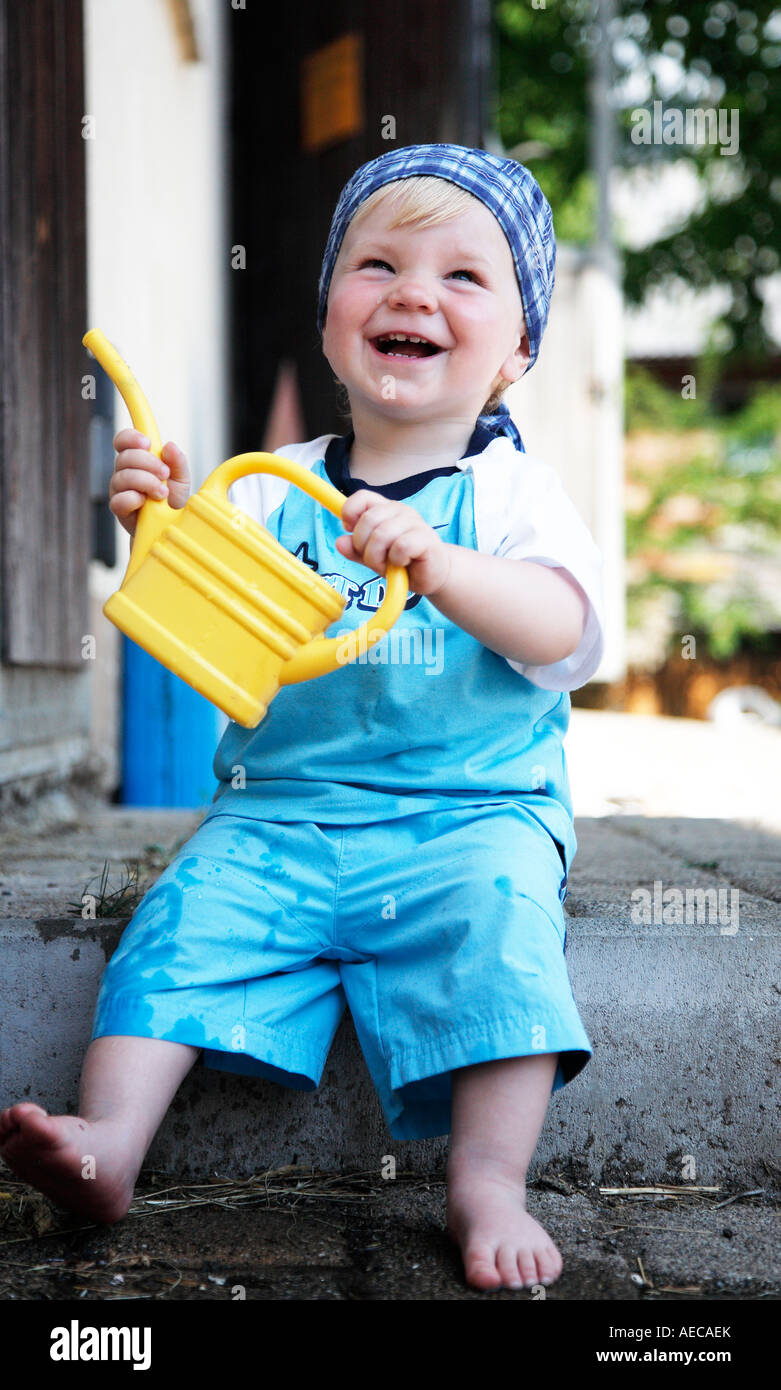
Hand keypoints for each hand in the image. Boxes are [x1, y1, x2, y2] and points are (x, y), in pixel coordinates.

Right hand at [108, 429, 190, 536]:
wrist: (170, 527)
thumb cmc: (173, 501)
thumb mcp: (182, 479)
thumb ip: (178, 461)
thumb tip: (170, 446)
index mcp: (137, 460)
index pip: (123, 441)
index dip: (131, 438)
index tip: (147, 443)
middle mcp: (125, 472)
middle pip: (124, 456)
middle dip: (148, 463)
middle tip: (165, 473)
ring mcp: (119, 490)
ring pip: (123, 477)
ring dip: (146, 482)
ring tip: (162, 492)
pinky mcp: (119, 509)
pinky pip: (119, 499)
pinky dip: (134, 499)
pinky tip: (146, 502)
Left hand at [335, 490, 451, 596]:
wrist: (432, 576)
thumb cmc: (402, 562)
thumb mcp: (373, 557)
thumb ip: (355, 550)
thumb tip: (339, 542)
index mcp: (386, 509)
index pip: (362, 497)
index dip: (350, 513)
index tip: (350, 531)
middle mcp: (401, 511)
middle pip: (368, 520)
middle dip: (363, 546)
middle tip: (373, 560)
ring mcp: (415, 523)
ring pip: (382, 535)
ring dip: (378, 558)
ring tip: (388, 566)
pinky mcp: (426, 538)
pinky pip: (400, 547)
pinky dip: (396, 561)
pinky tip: (402, 564)